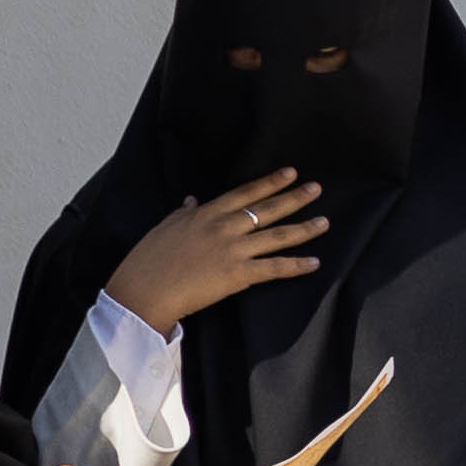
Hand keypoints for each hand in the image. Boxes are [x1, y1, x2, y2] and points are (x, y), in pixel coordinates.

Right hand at [106, 170, 327, 331]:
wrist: (141, 293)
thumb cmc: (146, 261)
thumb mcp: (164, 228)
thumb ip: (183, 213)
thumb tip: (192, 199)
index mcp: (206, 214)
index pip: (245, 193)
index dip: (269, 182)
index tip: (290, 173)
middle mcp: (224, 227)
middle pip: (267, 209)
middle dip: (294, 198)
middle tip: (317, 188)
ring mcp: (233, 250)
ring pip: (276, 236)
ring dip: (304, 229)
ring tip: (324, 222)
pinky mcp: (237, 275)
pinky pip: (273, 268)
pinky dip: (296, 266)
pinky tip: (314, 263)